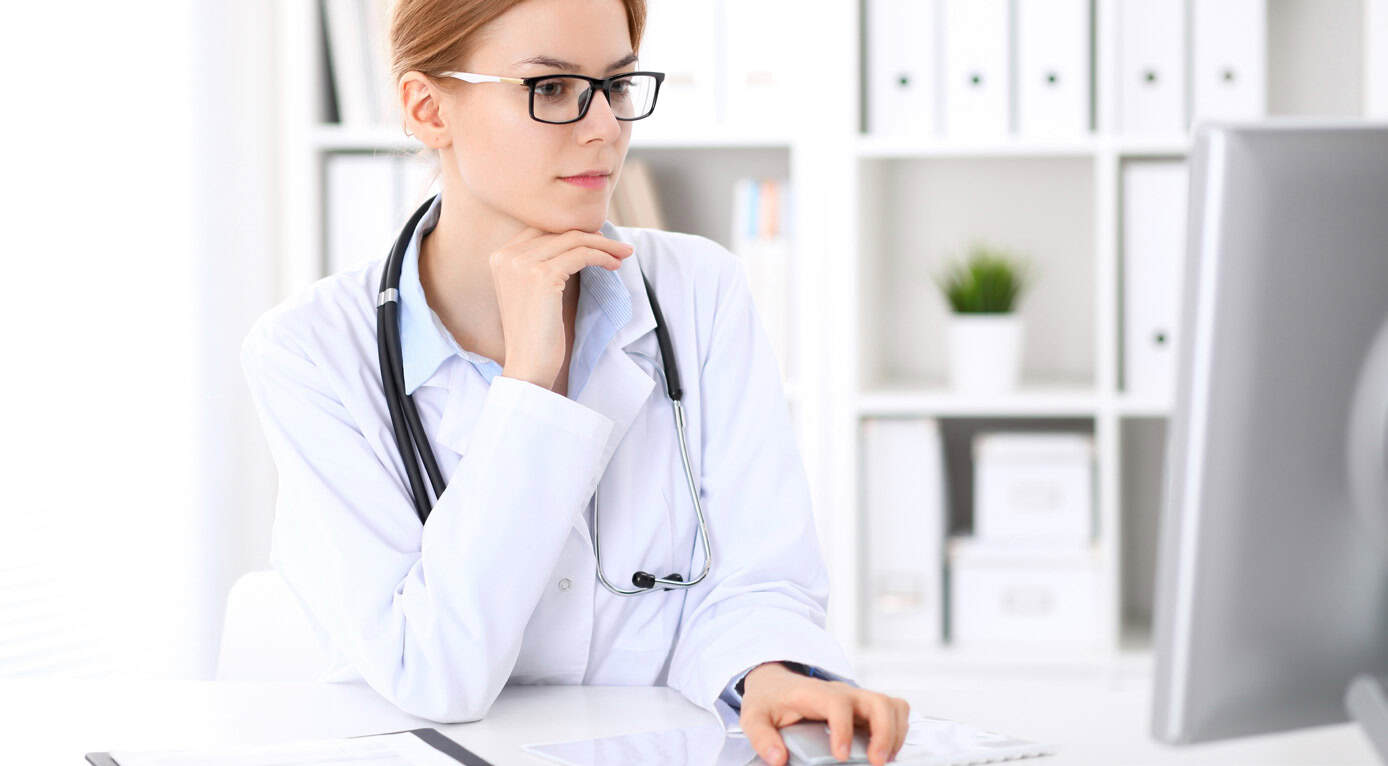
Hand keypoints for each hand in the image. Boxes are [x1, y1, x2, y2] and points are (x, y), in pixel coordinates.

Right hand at [489, 227, 632, 387]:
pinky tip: (613, 266)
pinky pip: (581, 255)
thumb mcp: (532, 291)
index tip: (599, 240)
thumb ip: (542, 264)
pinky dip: (601, 257)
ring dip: (604, 245)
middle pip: (560, 232)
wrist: (528, 365)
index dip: (574, 231)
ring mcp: (522, 264)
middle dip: (595, 236)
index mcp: (501, 256)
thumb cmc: (535, 333)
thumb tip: (579, 240)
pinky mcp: (542, 275)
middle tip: (620, 247)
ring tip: (623, 255)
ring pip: (574, 240)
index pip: (543, 230)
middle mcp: (507, 255)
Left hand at [739, 662, 908, 765]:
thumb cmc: (769, 700)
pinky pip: (894, 710)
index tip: (841, 755)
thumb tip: (778, 760)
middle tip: (876, 761)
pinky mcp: (865, 707)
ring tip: (883, 759)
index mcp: (815, 693)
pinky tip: (886, 749)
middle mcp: (841, 692)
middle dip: (884, 733)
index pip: (838, 703)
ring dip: (895, 733)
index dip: (844, 728)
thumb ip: (762, 737)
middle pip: (876, 701)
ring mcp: (856, 699)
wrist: (776, 684)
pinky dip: (898, 729)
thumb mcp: (753, 716)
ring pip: (891, 705)